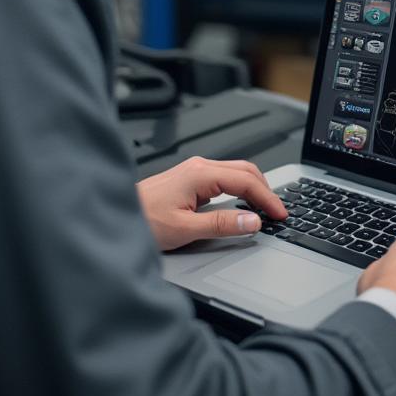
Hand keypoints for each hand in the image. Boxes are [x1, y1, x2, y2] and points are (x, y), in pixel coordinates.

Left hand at [136, 157, 287, 251]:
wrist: (116, 214)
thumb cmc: (142, 220)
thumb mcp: (185, 229)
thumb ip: (222, 225)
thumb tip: (252, 221)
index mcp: (200, 174)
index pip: (247, 181)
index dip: (267, 198)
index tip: (280, 214)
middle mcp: (199, 167)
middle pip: (245, 171)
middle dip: (265, 190)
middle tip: (278, 212)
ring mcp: (194, 171)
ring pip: (236, 172)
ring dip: (254, 188)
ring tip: (265, 209)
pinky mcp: (190, 179)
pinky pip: (224, 178)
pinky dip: (241, 189)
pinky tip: (243, 203)